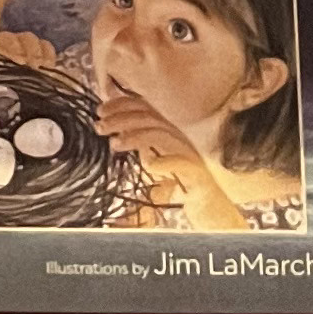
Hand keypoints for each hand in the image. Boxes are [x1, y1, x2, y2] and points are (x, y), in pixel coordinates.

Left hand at [92, 86, 245, 224]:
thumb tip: (117, 133)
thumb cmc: (183, 184)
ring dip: (133, 136)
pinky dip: (160, 161)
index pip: (147, 105)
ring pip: (160, 133)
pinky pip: (178, 162)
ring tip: (114, 144)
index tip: (101, 110)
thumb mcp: (160, 160)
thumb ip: (145, 145)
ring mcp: (193, 153)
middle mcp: (184, 135)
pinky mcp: (199, 174)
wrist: (212, 210)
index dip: (122, 103)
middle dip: (120, 117)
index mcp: (175, 128)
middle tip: (99, 126)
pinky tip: (149, 165)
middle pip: (150, 115)